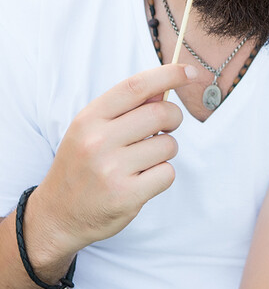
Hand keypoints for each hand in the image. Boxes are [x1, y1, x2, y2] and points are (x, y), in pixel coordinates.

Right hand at [27, 63, 198, 262]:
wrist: (56, 216)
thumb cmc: (81, 165)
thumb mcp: (90, 129)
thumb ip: (126, 107)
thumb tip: (165, 87)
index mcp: (89, 118)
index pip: (136, 86)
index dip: (169, 74)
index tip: (190, 71)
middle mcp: (97, 141)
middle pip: (161, 113)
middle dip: (174, 118)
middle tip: (166, 128)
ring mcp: (111, 170)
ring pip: (168, 145)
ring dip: (165, 151)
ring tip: (143, 161)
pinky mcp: (126, 196)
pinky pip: (168, 173)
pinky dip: (162, 175)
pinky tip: (141, 181)